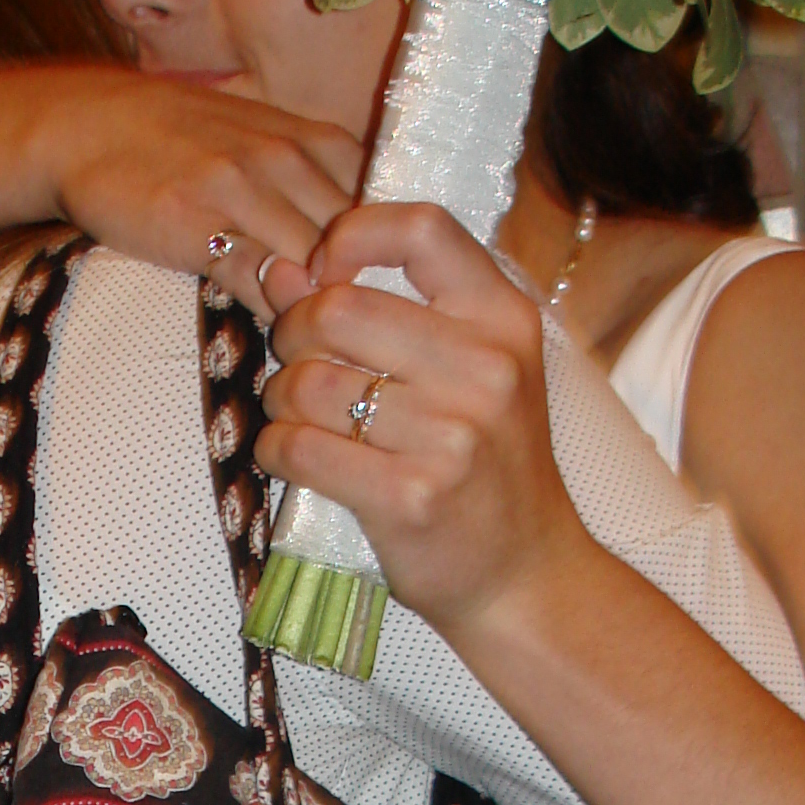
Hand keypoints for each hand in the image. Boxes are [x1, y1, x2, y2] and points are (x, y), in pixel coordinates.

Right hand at [37, 72, 362, 322]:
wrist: (89, 124)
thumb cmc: (181, 139)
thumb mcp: (264, 140)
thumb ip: (317, 182)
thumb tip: (369, 245)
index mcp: (315, 141)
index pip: (383, 212)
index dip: (386, 264)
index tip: (380, 301)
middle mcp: (288, 160)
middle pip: (356, 246)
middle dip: (359, 296)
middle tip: (355, 339)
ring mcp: (243, 190)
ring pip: (313, 267)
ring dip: (316, 313)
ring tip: (316, 343)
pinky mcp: (198, 224)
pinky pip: (257, 281)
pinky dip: (271, 312)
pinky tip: (269, 329)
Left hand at [257, 202, 584, 641]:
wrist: (528, 576)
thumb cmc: (490, 469)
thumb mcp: (473, 375)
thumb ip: (391, 315)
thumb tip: (285, 270)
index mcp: (504, 320)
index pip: (420, 228)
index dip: (351, 237)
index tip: (325, 272)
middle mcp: (487, 368)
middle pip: (338, 308)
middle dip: (293, 334)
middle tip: (297, 364)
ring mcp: (451, 435)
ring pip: (309, 383)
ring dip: (281, 399)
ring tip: (297, 418)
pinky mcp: (410, 496)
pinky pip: (301, 447)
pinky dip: (277, 450)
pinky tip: (290, 457)